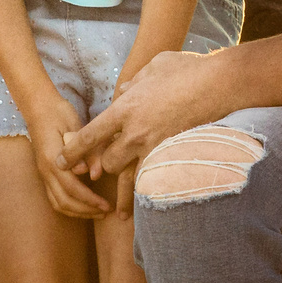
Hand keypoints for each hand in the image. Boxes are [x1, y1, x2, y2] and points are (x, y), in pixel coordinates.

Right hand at [23, 91, 111, 219]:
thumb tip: (93, 174)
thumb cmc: (59, 113)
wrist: (38, 106)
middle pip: (64, 202)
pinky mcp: (44, 173)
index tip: (107, 205)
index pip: (72, 189)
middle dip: (86, 211)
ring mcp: (43, 173)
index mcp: (52, 159)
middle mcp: (45, 170)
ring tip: (97, 212)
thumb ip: (86, 150)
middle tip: (105, 212)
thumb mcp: (76, 127)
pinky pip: (54, 197)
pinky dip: (69, 206)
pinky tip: (84, 204)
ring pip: (57, 203)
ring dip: (77, 212)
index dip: (90, 201)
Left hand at [60, 49, 232, 189]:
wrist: (220, 84)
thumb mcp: (151, 68)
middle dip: (104, 167)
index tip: (61, 161)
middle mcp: (136, 133)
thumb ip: (132, 84)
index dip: (73, 151)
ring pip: (129, 178)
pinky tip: (147, 206)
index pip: (90, 136)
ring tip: (119, 213)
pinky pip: (154, 181)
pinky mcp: (174, 157)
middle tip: (102, 171)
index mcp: (125, 109)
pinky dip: (148, 193)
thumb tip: (123, 92)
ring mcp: (156, 148)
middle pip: (107, 163)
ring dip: (124, 190)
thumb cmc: (186, 70)